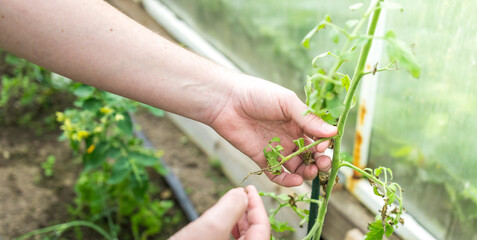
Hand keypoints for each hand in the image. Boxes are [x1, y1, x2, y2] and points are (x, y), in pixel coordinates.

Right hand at [170, 185, 268, 239]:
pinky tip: (220, 224)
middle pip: (256, 235)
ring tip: (232, 206)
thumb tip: (242, 194)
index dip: (257, 206)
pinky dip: (229, 233)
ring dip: (240, 222)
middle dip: (249, 212)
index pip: (262, 228)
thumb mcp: (211, 226)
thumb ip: (231, 207)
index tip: (250, 188)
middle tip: (241, 194)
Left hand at [210, 74, 336, 186]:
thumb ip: (308, 119)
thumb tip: (334, 132)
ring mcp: (277, 148)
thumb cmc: (257, 94)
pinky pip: (277, 174)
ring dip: (306, 173)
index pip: (319, 136)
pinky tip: (294, 180)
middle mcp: (290, 135)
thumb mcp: (286, 103)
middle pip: (310, 155)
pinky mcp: (262, 158)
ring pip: (297, 167)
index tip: (324, 147)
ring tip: (308, 172)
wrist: (226, 101)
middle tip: (321, 164)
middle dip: (319, 161)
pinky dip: (286, 180)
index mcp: (298, 120)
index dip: (324, 144)